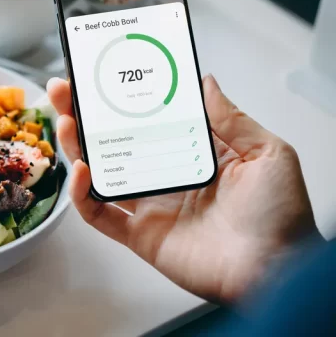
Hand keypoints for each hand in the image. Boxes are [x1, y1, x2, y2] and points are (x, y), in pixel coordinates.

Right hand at [48, 75, 322, 303]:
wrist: (277, 270)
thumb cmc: (280, 215)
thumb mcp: (267, 153)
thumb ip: (231, 119)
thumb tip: (205, 82)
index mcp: (190, 154)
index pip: (146, 119)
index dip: (122, 98)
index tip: (103, 74)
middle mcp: (164, 176)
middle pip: (112, 141)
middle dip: (84, 115)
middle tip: (65, 90)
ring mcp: (148, 206)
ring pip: (98, 172)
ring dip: (76, 146)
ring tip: (66, 121)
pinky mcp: (138, 234)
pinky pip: (98, 214)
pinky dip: (81, 194)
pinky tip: (81, 170)